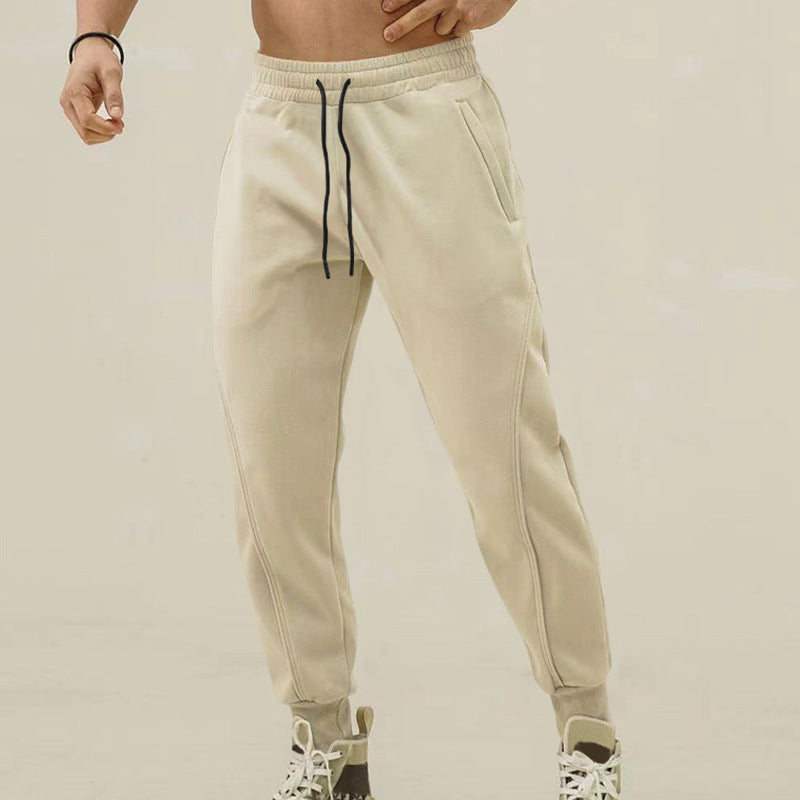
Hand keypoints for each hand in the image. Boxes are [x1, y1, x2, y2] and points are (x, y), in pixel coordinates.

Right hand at [60, 37, 124, 144]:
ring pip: (86, 135)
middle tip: (121, 124)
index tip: (121, 125)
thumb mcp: (112, 72)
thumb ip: (114, 94)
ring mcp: (70, 109)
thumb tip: (117, 116)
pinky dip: (101, 132)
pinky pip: (87, 131)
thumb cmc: (100, 60)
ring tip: (117, 122)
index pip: (87, 120)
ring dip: (104, 135)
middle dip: (106, 133)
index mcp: (74, 92)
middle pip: (85, 132)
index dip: (105, 128)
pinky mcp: (75, 112)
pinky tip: (111, 122)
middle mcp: (68, 103)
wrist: (90, 53)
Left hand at [382, 0, 516, 41]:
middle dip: (401, 26)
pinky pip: (457, 33)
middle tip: (388, 36)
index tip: (384, 7)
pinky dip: (462, 28)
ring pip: (441, 28)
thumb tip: (422, 12)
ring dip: (448, 25)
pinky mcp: (469, 20)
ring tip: (461, 12)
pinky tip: (472, 17)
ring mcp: (457, 7)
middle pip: (419, 13)